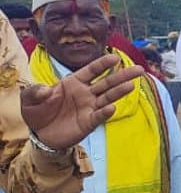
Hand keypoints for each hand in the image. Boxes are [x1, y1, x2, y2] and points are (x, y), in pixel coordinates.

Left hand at [21, 55, 143, 150]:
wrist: (39, 134)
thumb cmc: (36, 112)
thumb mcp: (29, 98)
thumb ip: (34, 91)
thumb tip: (44, 90)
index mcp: (73, 82)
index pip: (91, 70)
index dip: (103, 64)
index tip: (115, 57)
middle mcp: (85, 93)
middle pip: (107, 83)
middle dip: (123, 75)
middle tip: (140, 69)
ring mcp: (89, 108)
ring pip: (108, 98)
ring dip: (119, 92)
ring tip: (131, 85)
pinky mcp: (88, 123)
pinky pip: (99, 116)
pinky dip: (105, 113)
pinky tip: (112, 108)